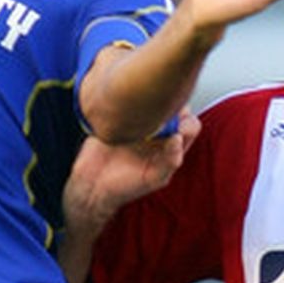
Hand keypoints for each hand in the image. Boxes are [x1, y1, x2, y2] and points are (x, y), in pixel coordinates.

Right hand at [63, 110, 201, 238]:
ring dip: (151, 99)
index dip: (186, 123)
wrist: (93, 182)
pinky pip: (131, 98)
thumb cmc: (126, 184)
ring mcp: (140, 120)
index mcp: (171, 144)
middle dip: (170, 106)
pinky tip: (124, 111)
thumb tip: (177, 137)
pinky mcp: (121, 114)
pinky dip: (131, 99)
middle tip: (156, 116)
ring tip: (139, 113)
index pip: (191, 125)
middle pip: (176, 106)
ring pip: (155, 98)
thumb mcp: (153, 178)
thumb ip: (170, 162)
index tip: (173, 129)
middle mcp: (159, 129)